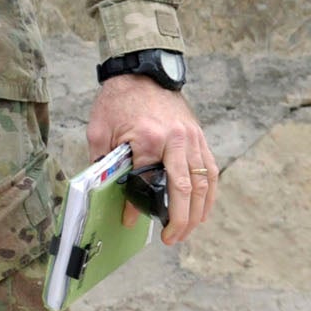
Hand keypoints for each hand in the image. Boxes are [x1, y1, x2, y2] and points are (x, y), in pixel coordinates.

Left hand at [87, 76, 216, 245]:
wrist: (141, 72)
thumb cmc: (117, 101)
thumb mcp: (99, 129)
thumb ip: (104, 161)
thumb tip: (108, 192)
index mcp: (147, 137)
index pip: (145, 181)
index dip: (136, 205)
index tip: (129, 220)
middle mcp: (175, 140)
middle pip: (184, 189)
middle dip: (180, 219)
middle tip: (170, 238)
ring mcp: (192, 139)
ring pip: (203, 184)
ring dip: (198, 212)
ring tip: (186, 231)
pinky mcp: (200, 138)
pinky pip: (210, 172)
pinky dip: (209, 195)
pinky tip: (202, 210)